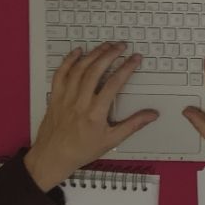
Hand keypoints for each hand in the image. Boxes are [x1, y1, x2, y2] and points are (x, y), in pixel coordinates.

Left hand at [23, 42, 157, 191]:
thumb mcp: (111, 140)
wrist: (51, 158)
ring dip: (93, 54)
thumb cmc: (82, 150)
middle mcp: (79, 102)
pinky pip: (60, 75)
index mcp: (95, 113)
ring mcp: (65, 98)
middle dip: (110, 54)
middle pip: (95, 71)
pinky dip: (68, 61)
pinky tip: (78, 52)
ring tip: (106, 45)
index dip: (126, 68)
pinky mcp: (55, 97)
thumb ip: (133, 125)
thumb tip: (153, 114)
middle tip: (121, 45)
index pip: (113, 84)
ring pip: (79, 70)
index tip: (135, 58)